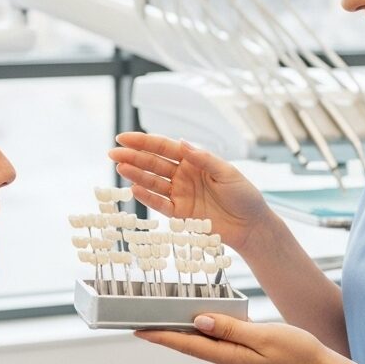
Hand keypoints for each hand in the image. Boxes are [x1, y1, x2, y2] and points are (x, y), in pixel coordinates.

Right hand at [109, 132, 272, 251]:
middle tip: (113, 153)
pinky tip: (134, 188)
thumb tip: (182, 143)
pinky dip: (147, 196)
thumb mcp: (226, 172)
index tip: (123, 137)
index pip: (164, 147)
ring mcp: (181, 193)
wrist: (251, 226)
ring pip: (153, 182)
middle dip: (133, 157)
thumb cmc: (244, 196)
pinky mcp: (181, 213)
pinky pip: (160, 203)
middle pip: (153, 163)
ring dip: (136, 174)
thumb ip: (203, 158)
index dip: (144, 142)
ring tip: (119, 167)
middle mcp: (184, 175)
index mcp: (195, 160)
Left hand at [136, 314, 333, 363]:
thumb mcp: (263, 336)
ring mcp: (235, 360)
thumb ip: (230, 328)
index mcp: (229, 358)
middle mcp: (227, 361)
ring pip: (204, 341)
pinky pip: (218, 339)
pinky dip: (206, 328)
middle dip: (166, 331)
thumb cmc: (296, 352)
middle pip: (190, 343)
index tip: (137, 330)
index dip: (161, 336)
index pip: (187, 345)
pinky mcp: (244, 355)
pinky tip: (201, 316)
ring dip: (184, 328)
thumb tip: (198, 321)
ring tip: (164, 312)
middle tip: (142, 317)